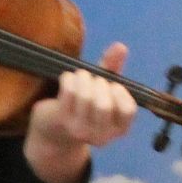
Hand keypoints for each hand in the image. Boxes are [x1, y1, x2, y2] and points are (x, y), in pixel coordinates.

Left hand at [24, 42, 138, 182]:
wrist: (53, 131)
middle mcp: (101, 135)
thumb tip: (121, 47)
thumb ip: (113, 68)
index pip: (128, 110)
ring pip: (86, 96)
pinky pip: (69, 91)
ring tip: (81, 76)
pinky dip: (69, 79)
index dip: (120, 92)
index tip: (112, 85)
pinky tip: (67, 79)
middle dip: (99, 83)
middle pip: (105, 104)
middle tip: (94, 80)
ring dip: (83, 78)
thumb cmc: (84, 107)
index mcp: (118, 129)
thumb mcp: (102, 90)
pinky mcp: (61, 120)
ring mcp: (80, 130)